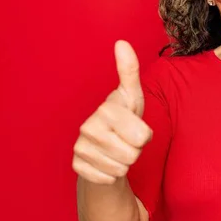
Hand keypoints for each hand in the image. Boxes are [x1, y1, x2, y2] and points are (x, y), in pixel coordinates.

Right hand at [72, 40, 151, 184]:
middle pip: (133, 154)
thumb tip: (121, 42)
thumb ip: (129, 71)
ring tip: (116, 150)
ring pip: (121, 168)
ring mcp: (80, 148)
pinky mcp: (77, 167)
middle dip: (135, 151)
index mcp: (106, 109)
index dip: (144, 136)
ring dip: (124, 163)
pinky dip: (111, 175)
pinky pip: (107, 178)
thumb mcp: (132, 96)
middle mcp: (88, 127)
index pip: (143, 136)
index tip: (133, 127)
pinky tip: (105, 162)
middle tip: (125, 141)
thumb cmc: (123, 119)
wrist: (104, 146)